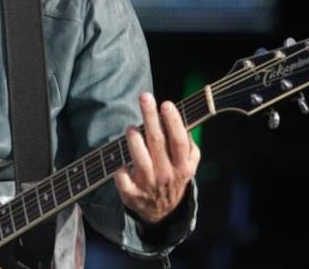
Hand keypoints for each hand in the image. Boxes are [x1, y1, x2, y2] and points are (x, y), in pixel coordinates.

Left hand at [113, 92, 199, 223]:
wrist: (162, 211)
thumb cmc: (174, 177)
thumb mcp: (188, 165)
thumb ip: (189, 147)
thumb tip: (182, 122)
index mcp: (182, 166)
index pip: (179, 141)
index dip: (173, 122)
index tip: (166, 104)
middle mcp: (166, 175)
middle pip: (157, 142)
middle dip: (150, 118)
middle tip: (145, 97)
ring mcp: (148, 185)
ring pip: (140, 160)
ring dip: (134, 141)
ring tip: (130, 128)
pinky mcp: (132, 194)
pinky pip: (123, 180)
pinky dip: (120, 171)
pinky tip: (119, 162)